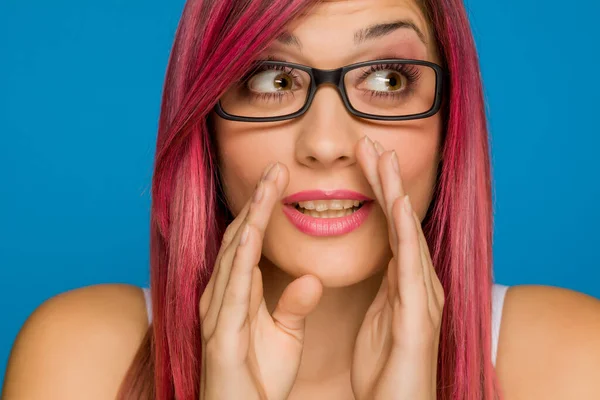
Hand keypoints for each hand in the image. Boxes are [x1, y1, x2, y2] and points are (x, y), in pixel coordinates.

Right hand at [198, 162, 323, 399]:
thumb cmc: (258, 379)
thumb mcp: (284, 335)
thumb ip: (293, 304)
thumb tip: (311, 277)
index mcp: (237, 294)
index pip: (250, 241)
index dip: (264, 209)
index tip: (282, 179)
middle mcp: (221, 296)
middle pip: (239, 237)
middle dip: (257, 201)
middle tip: (276, 166)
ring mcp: (216, 312)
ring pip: (234, 253)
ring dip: (250, 216)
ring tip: (267, 184)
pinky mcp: (219, 334)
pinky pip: (232, 287)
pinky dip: (242, 256)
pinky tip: (251, 231)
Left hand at [351, 137, 444, 399]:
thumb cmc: (388, 367)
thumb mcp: (382, 317)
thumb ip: (386, 285)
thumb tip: (385, 257)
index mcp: (405, 282)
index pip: (391, 227)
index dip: (380, 193)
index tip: (365, 160)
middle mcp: (419, 284)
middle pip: (402, 222)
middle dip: (388, 182)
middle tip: (372, 144)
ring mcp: (422, 299)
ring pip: (409, 236)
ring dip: (397, 196)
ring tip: (385, 159)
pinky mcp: (417, 318)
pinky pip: (410, 268)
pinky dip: (406, 234)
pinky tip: (399, 207)